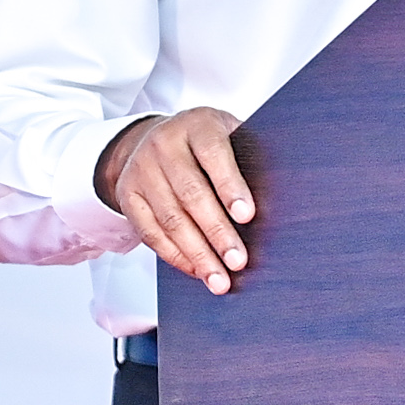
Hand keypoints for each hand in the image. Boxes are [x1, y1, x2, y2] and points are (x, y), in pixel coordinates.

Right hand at [98, 108, 254, 293]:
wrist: (154, 137)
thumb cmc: (204, 143)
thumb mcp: (228, 135)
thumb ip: (247, 158)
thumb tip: (276, 202)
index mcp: (197, 125)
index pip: (214, 154)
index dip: (230, 186)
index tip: (248, 216)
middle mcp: (164, 144)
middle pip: (191, 194)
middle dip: (216, 231)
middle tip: (238, 261)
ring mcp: (141, 169)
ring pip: (170, 219)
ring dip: (197, 254)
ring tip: (219, 279)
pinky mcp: (127, 194)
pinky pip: (150, 232)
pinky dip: (175, 256)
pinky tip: (196, 270)